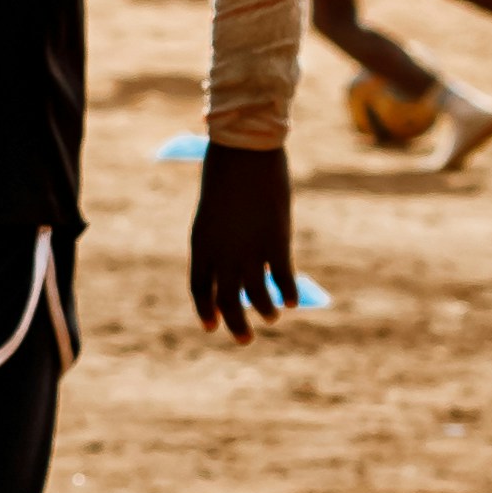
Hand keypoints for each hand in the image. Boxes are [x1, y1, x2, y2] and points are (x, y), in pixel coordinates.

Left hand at [189, 138, 303, 341]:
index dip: (205, 310)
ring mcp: (250, 251)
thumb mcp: (214, 210)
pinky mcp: (277, 243)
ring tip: (272, 317)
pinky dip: (288, 294)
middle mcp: (222, 255)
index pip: (200, 289)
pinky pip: (283, 280)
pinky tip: (291, 301)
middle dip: (235, 325)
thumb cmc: (225, 173)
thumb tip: (233, 261)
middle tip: (244, 339)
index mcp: (200, 245)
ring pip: (257, 297)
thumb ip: (220, 238)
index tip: (211, 326)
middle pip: (227, 301)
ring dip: (265, 311)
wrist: (243, 153)